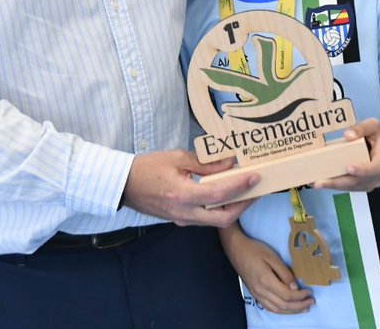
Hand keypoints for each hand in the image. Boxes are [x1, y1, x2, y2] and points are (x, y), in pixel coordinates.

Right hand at [121, 150, 257, 226]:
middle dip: (243, 205)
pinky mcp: (180, 219)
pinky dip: (219, 209)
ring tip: (244, 191)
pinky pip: (206, 218)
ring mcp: (183, 219)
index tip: (254, 177)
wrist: (124, 185)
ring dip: (233, 208)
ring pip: (216, 221)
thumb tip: (228, 163)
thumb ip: (204, 163)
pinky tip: (225, 195)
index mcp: (183, 195)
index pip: (219, 195)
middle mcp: (185, 213)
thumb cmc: (147, 168)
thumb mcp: (176, 158)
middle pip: (223, 218)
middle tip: (255, 189)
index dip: (240, 187)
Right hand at [221, 227, 313, 313]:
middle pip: (283, 305)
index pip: (287, 295)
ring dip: (291, 310)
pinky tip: (287, 308)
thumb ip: (284, 272)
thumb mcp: (272, 256)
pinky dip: (280, 310)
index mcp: (266, 281)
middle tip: (310, 302)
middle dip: (299, 306)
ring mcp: (256, 294)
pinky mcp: (254, 294)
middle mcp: (261, 291)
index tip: (309, 293)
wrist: (236, 249)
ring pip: (276, 309)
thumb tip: (294, 286)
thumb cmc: (254, 250)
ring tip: (303, 308)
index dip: (300, 297)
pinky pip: (269, 307)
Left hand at [312, 119, 379, 192]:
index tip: (348, 168)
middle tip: (319, 182)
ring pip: (352, 187)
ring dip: (333, 186)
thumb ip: (362, 128)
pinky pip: (350, 187)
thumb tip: (347, 135)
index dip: (362, 170)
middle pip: (358, 182)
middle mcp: (379, 175)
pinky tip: (323, 183)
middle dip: (337, 183)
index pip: (374, 168)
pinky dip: (337, 186)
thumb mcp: (375, 127)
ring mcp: (372, 183)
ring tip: (316, 183)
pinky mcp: (365, 186)